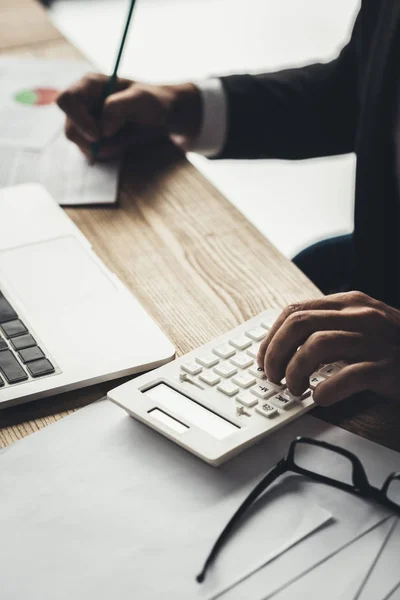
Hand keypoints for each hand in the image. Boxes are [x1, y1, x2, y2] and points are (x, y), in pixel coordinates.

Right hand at [57, 73, 201, 160]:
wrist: (161, 116)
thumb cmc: (152, 102)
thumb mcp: (141, 99)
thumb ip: (119, 107)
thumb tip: (102, 129)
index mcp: (89, 85)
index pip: (66, 101)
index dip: (77, 120)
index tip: (98, 136)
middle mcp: (82, 103)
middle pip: (71, 129)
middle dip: (93, 142)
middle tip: (117, 143)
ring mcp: (85, 122)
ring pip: (80, 144)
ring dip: (103, 149)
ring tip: (125, 140)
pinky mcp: (91, 138)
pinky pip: (90, 153)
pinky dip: (106, 153)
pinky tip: (122, 144)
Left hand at [257, 291, 399, 405]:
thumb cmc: (396, 348)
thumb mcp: (362, 326)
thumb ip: (330, 327)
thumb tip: (285, 344)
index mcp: (350, 303)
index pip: (295, 311)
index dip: (271, 337)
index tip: (263, 359)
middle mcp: (361, 316)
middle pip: (299, 324)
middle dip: (275, 352)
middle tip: (272, 376)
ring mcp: (376, 341)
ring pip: (317, 346)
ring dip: (295, 371)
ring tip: (295, 390)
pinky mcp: (389, 368)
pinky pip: (348, 376)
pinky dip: (327, 389)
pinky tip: (321, 398)